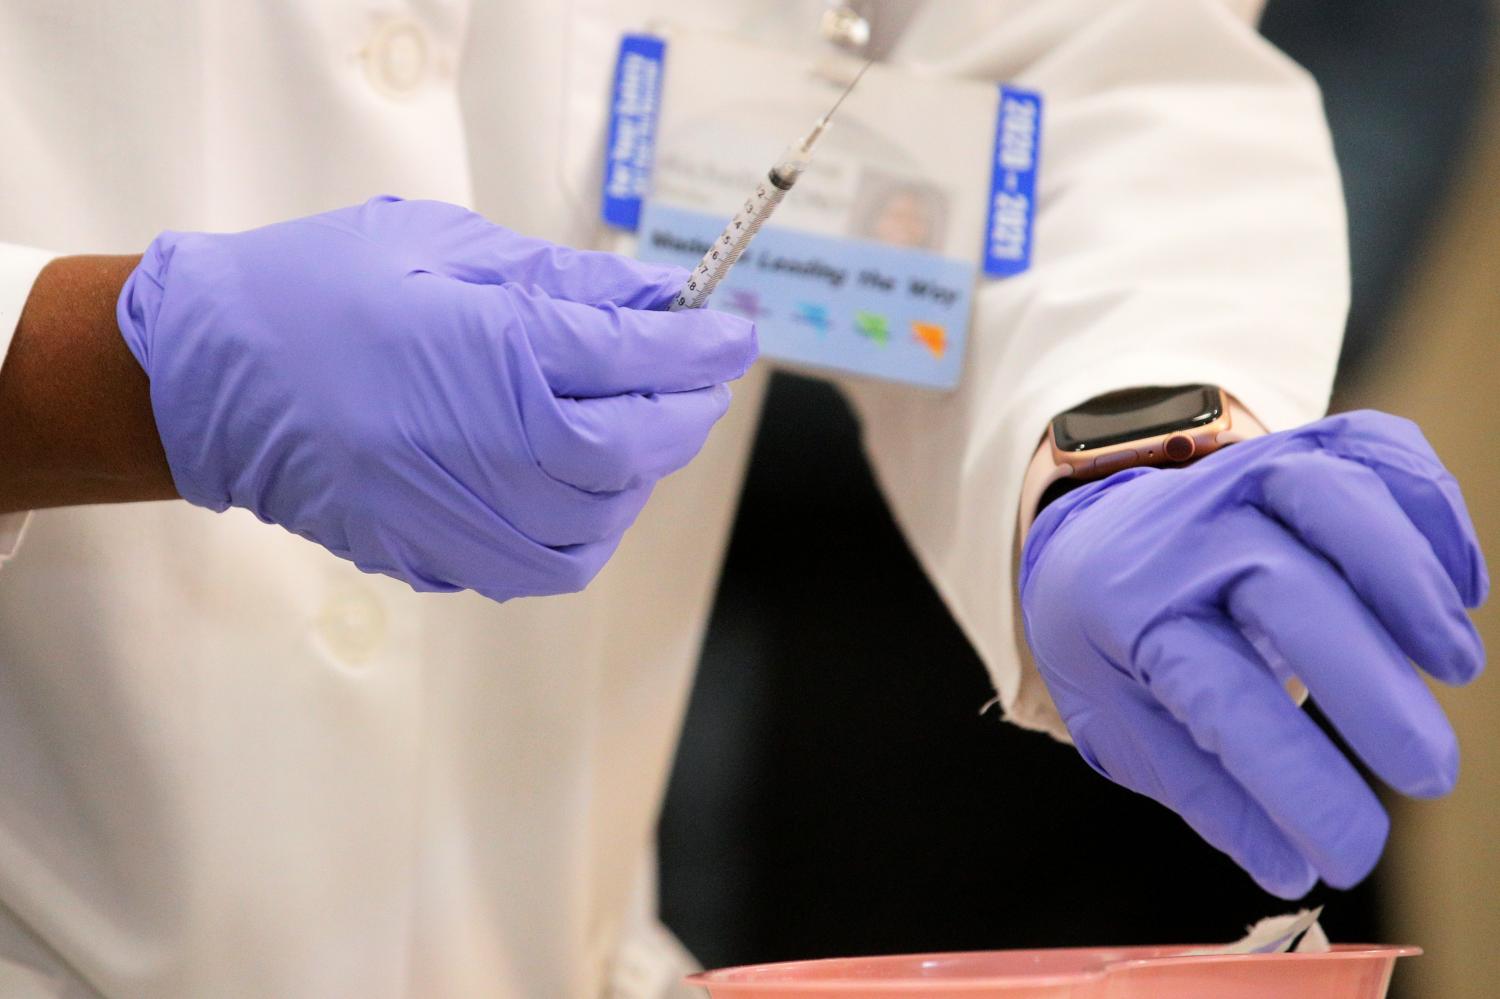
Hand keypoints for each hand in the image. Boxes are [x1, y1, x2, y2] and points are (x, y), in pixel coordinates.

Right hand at [116, 196, 755, 599]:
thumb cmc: (315, 291)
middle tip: (698, 377)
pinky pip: (552, 564)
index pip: (637, 357)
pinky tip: (585, 488)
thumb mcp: (441, 250)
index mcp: (492, 352)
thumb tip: (654, 299)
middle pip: (636, 446)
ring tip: (640, 427)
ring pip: (604, 517)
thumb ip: (561, 280)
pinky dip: (591, 530)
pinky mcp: (438, 557)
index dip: (702, 345)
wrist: (209, 378)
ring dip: (643, 473)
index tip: (734, 331)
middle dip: (685, 408)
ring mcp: (463, 514)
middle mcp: (491, 445)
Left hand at [1020, 410, 1487, 896]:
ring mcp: (1239, 478)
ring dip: (1406, 580)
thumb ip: (1201, 790)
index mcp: (1126, 616)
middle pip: (1286, 591)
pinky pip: (1371, 447)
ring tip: (1455, 667)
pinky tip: (1460, 585)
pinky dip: (1432, 504)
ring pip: (1331, 492)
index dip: (1295, 782)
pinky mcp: (1295, 447)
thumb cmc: (1113, 641)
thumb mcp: (1120, 720)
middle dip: (1368, 686)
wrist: (1088, 532)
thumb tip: (1290, 869)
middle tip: (1430, 774)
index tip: (1351, 856)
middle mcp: (1183, 538)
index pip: (1219, 700)